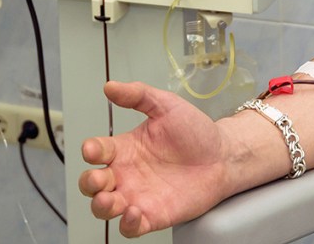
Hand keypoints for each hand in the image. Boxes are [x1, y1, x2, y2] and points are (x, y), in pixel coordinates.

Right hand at [79, 81, 232, 237]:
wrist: (224, 156)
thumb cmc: (196, 132)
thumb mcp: (165, 105)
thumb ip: (137, 94)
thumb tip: (110, 86)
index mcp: (125, 148)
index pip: (97, 151)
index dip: (91, 150)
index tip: (93, 149)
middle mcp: (127, 173)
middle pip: (93, 183)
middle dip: (88, 183)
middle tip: (98, 179)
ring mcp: (138, 195)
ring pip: (105, 208)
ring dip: (100, 207)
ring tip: (109, 200)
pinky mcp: (154, 215)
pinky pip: (131, 227)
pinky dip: (126, 224)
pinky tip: (133, 213)